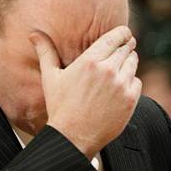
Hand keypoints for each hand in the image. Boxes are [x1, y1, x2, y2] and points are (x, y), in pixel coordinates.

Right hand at [30, 25, 140, 159]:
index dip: (122, 33)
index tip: (124, 33)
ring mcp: (121, 85)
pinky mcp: (130, 100)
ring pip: (133, 63)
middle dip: (125, 48)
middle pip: (126, 48)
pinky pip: (136, 82)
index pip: (115, 37)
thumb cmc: (59, 107)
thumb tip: (33, 34)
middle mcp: (108, 70)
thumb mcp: (50, 78)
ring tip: (117, 71)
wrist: (73, 137)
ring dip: (128, 64)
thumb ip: (45, 52)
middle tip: (122, 50)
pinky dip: (130, 83)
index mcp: (90, 61)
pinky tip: (118, 89)